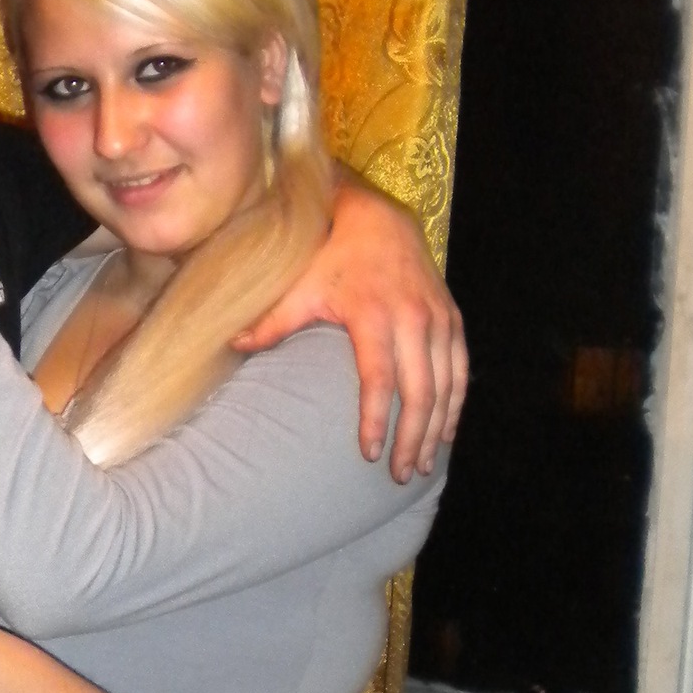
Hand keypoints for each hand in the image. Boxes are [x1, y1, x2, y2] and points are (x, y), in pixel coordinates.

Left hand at [235, 168, 466, 483]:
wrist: (377, 219)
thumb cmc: (331, 257)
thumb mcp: (300, 287)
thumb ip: (272, 322)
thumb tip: (232, 344)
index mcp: (374, 314)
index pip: (379, 379)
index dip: (376, 419)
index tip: (370, 453)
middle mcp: (413, 318)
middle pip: (420, 392)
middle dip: (412, 438)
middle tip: (400, 474)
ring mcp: (438, 319)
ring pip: (446, 386)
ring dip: (436, 429)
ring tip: (423, 464)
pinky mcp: (452, 319)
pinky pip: (460, 371)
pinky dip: (454, 405)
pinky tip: (444, 433)